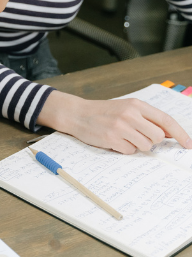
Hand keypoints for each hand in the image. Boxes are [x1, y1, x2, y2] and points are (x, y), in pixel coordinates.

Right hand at [40, 91, 191, 153]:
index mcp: (135, 105)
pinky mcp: (111, 138)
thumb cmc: (103, 112)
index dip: (180, 134)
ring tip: (123, 137)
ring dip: (137, 145)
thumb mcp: (125, 109)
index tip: (188, 145)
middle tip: (137, 136)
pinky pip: (130, 151)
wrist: (77, 113)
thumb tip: (169, 134)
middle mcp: (129, 114)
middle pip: (157, 137)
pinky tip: (113, 140)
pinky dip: (124, 149)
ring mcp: (120, 126)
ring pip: (145, 146)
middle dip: (151, 141)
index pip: (165, 120)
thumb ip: (146, 118)